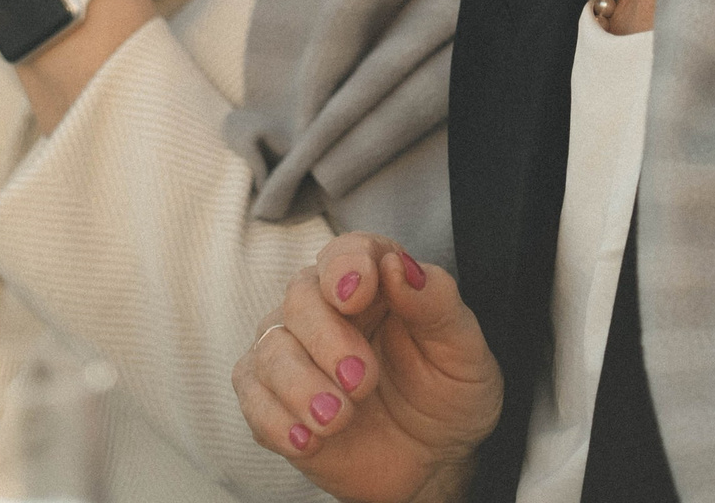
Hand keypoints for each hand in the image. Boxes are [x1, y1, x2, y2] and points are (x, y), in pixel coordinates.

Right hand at [234, 234, 498, 502]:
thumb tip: (399, 267)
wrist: (431, 461)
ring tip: (339, 419)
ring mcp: (294, 353)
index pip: (347, 252)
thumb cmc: (447, 394)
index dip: (345, 267)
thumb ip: (435, 303)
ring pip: (270, 348)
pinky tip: (309, 440)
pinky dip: (276, 420)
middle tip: (362, 381)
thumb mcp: (462, 351)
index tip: (353, 295)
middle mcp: (326, 308)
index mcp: (375, 282)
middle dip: (327, 339)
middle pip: (300, 298)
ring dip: (301, 386)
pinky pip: (252, 399)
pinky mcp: (273, 399)